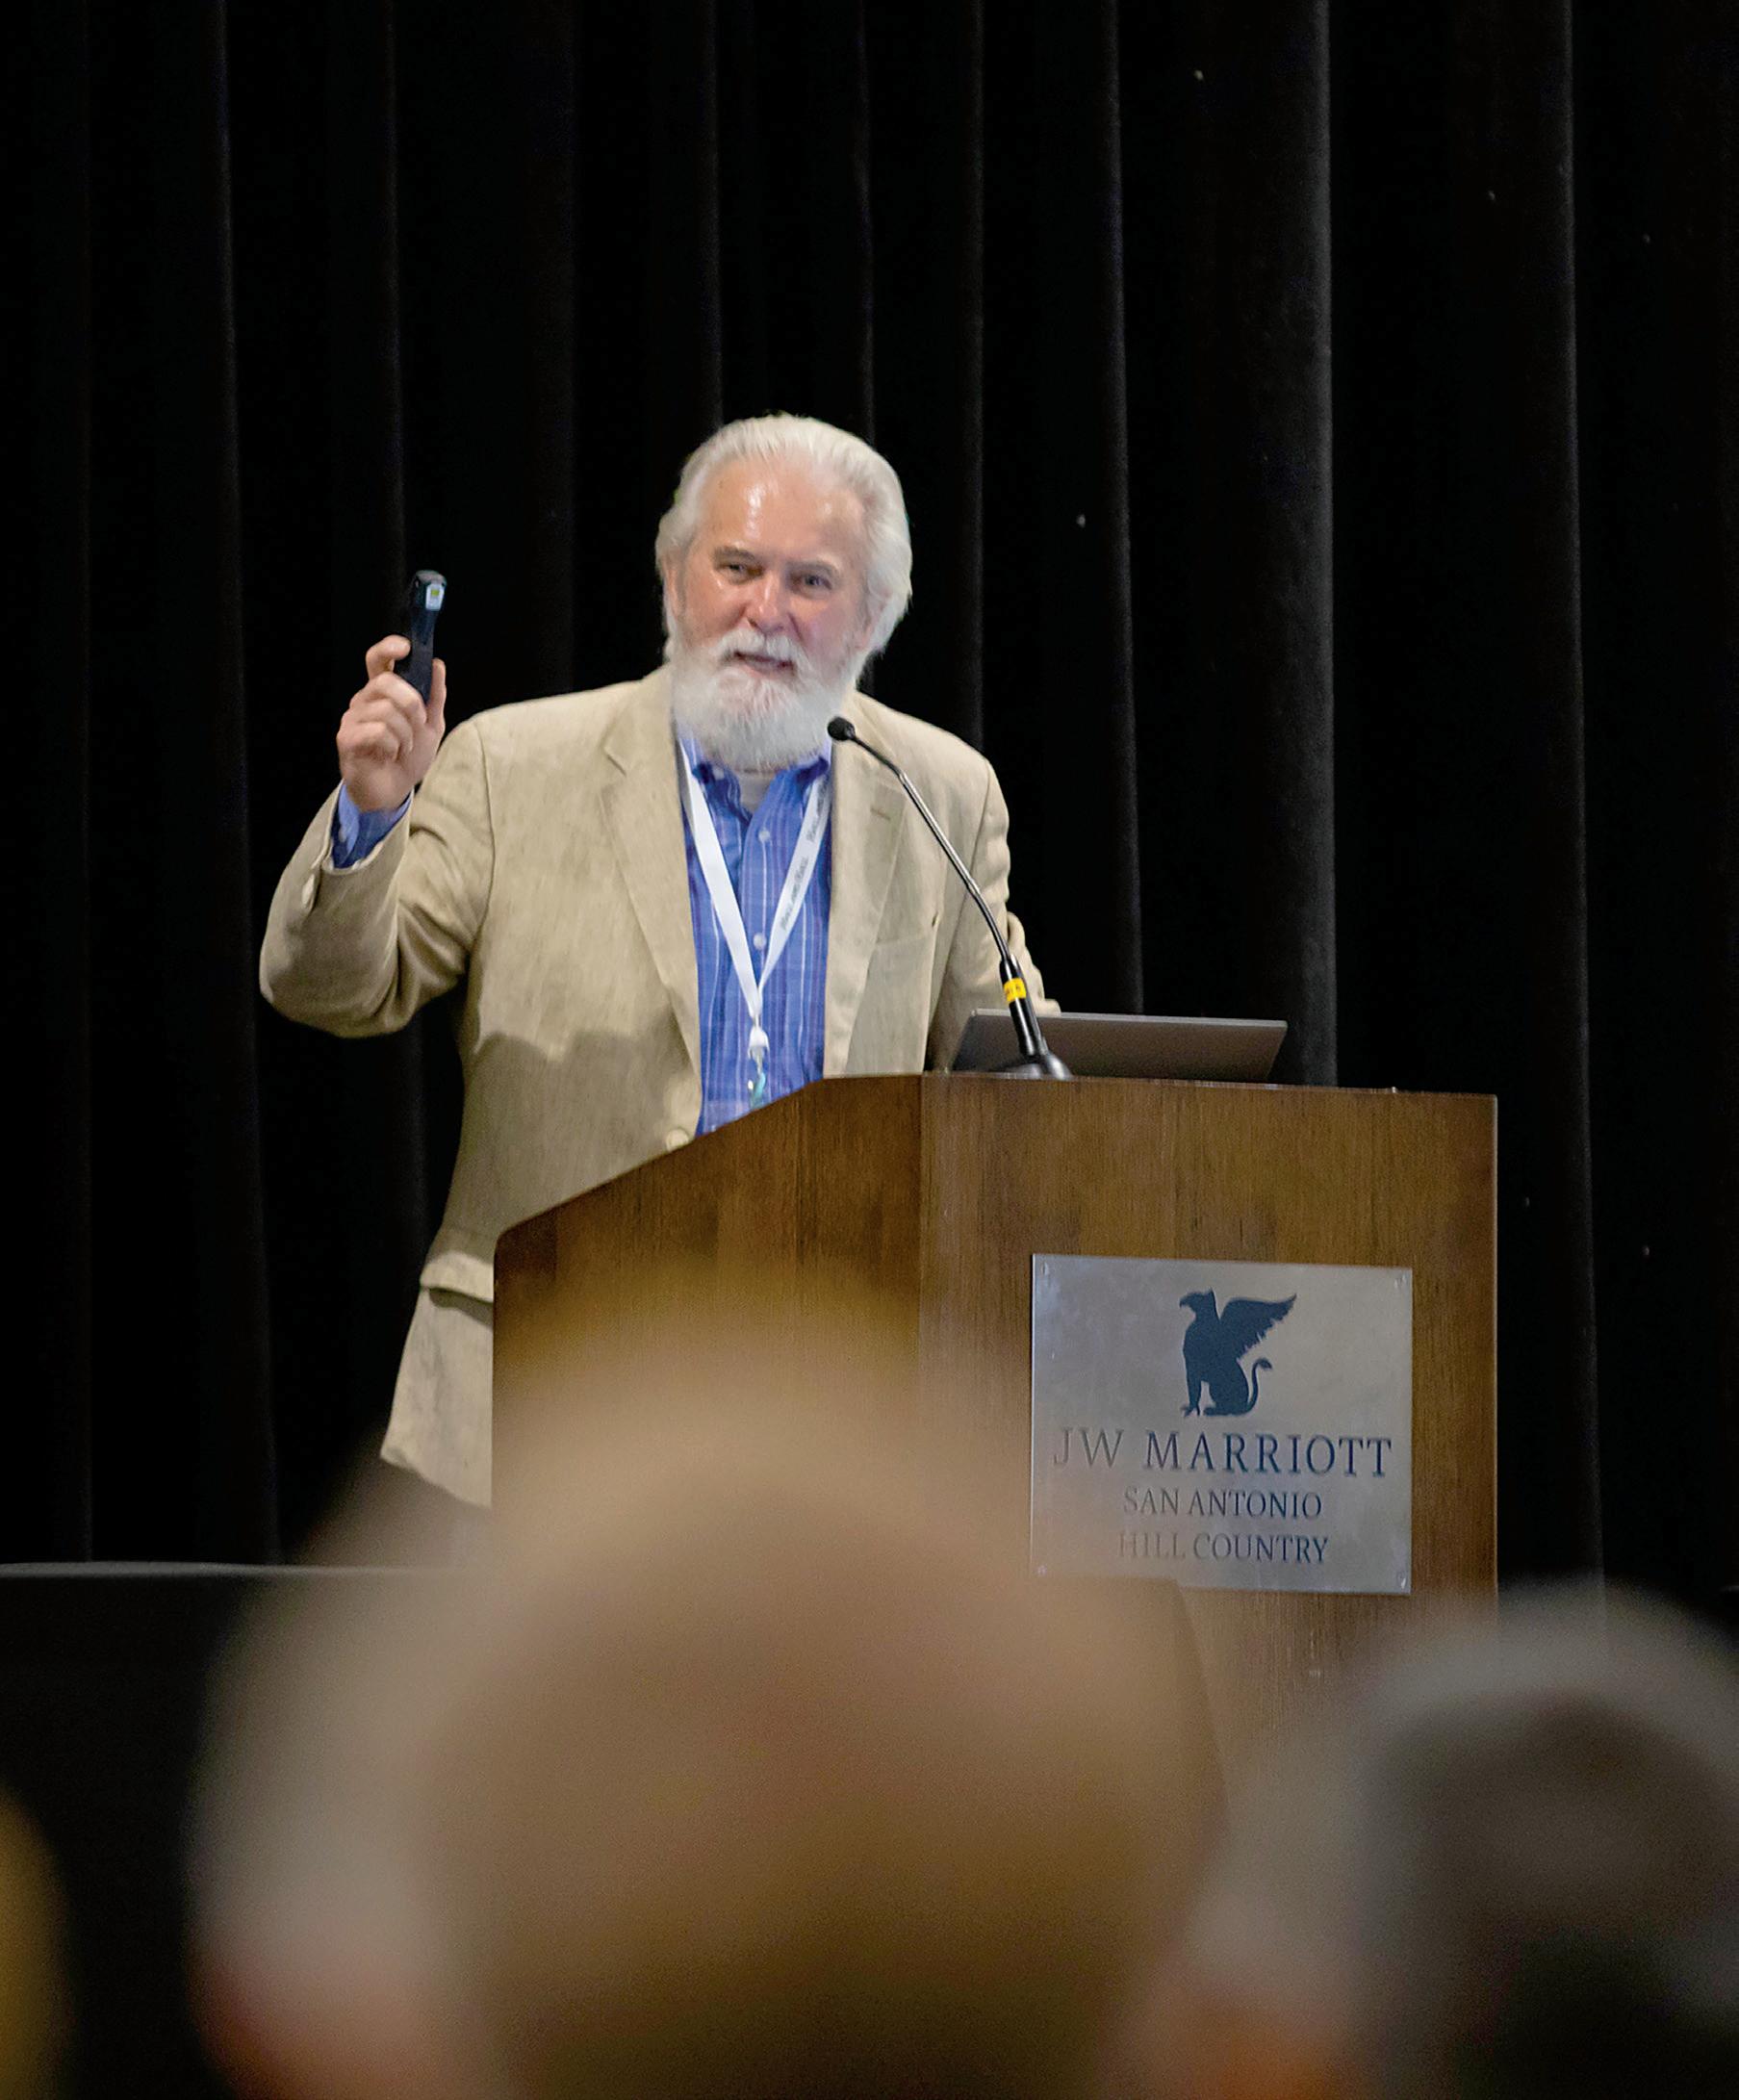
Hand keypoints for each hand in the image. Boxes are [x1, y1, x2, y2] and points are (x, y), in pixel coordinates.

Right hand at [336, 636, 447, 811]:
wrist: (394, 791)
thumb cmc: (408, 757)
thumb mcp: (431, 726)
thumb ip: (435, 696)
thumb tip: (437, 665)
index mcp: (382, 693)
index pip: (377, 660)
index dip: (388, 648)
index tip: (405, 648)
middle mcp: (364, 700)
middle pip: (386, 683)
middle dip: (411, 704)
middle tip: (418, 724)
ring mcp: (353, 719)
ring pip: (385, 711)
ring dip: (405, 733)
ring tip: (403, 747)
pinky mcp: (347, 739)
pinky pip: (376, 732)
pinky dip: (392, 746)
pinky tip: (389, 755)